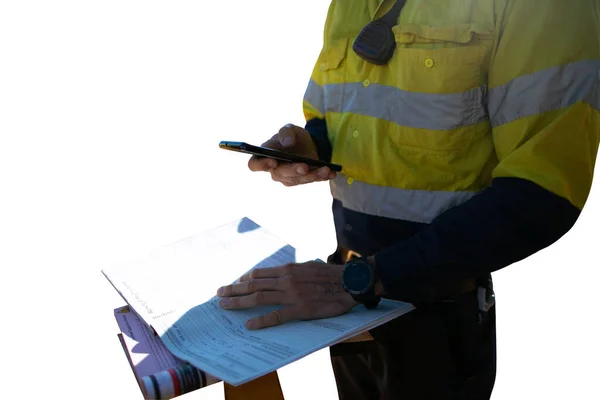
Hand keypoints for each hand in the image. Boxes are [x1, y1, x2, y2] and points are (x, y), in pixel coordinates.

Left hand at [216, 261, 356, 329]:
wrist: (349, 283)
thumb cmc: (331, 275)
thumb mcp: (309, 266)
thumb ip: (293, 271)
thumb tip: (283, 274)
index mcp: (288, 269)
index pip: (259, 273)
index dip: (244, 279)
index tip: (234, 284)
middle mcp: (286, 280)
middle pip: (253, 284)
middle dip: (233, 289)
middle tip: (219, 293)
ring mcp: (292, 294)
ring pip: (259, 297)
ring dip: (239, 302)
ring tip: (225, 305)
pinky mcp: (300, 309)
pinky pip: (276, 315)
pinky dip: (261, 320)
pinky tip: (250, 324)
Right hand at [248, 124, 336, 185]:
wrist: (308, 143)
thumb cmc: (292, 136)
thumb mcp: (289, 128)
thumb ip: (286, 132)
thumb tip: (287, 143)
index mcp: (264, 156)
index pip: (255, 165)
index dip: (261, 165)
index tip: (272, 162)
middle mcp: (274, 170)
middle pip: (280, 174)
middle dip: (293, 170)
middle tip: (303, 166)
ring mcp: (288, 177)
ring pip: (298, 179)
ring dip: (312, 175)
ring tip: (325, 169)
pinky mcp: (302, 180)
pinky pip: (311, 180)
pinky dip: (322, 176)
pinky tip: (331, 172)